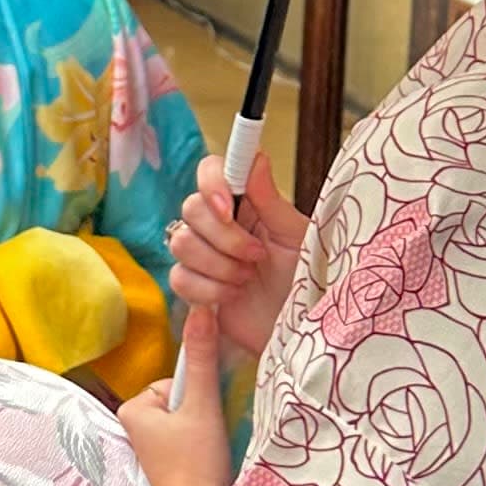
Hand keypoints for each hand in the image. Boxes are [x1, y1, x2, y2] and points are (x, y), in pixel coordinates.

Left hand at [122, 295, 234, 485]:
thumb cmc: (197, 463)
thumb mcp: (202, 406)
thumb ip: (202, 358)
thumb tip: (202, 309)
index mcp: (131, 408)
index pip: (174, 381)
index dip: (196, 397)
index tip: (202, 422)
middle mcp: (129, 426)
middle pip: (178, 401)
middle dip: (197, 416)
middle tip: (204, 441)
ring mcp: (141, 448)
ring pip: (182, 421)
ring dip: (198, 432)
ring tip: (202, 457)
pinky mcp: (155, 466)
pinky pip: (179, 441)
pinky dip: (194, 448)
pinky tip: (198, 466)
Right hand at [169, 146, 305, 361]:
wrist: (299, 327)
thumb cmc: (305, 279)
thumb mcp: (295, 238)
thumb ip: (271, 200)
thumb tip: (257, 159)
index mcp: (245, 202)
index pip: (210, 171)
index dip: (211, 184)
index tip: (228, 208)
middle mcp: (220, 222)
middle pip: (191, 208)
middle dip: (225, 238)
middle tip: (257, 256)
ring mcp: (203, 254)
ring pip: (181, 243)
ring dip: (219, 266)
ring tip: (247, 279)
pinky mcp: (193, 285)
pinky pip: (180, 278)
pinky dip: (209, 290)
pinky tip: (232, 296)